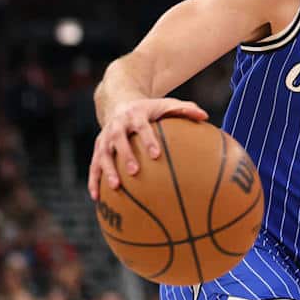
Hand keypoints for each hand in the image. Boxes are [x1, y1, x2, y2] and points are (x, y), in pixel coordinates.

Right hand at [88, 98, 207, 199]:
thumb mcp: (167, 104)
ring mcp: (105, 136)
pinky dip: (93, 180)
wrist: (119, 102)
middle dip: (126, 155)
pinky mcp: (97, 147)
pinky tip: (96, 197)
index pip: (142, 127)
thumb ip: (186, 109)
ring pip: (102, 154)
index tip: (156, 155)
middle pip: (119, 140)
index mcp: (135, 114)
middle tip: (135, 172)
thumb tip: (205, 117)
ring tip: (116, 187)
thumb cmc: (150, 109)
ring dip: (107, 170)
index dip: (148, 140)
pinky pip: (94, 164)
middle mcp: (117, 125)